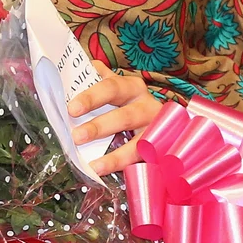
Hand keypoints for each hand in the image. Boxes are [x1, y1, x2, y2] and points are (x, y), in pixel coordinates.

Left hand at [67, 60, 160, 176]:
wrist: (170, 121)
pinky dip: (128, 170)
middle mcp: (148, 107)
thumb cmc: (130, 103)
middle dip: (100, 127)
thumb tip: (83, 66)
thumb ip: (100, 79)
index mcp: (132, 88)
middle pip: (125, 117)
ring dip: (116, 156)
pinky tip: (112, 176)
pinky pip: (145, 162)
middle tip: (76, 137)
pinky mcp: (161, 151)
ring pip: (138, 143)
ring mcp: (158, 130)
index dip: (92, 97)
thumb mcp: (117, 88)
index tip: (72, 108)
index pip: (111, 88)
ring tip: (94, 166)